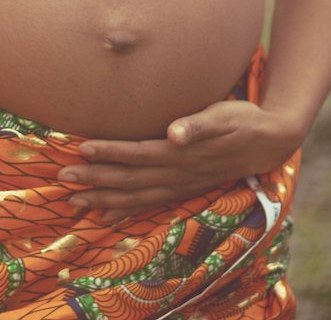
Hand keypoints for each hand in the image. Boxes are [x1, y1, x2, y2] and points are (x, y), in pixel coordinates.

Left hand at [59, 101, 302, 219]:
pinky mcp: (183, 189)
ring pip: (135, 196)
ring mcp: (180, 185)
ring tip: (73, 200)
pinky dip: (125, 210)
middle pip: (130, 178)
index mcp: (181, 154)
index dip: (109, 151)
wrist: (268, 142)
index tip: (81, 148)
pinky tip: (105, 214)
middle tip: (62, 177)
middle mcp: (177, 174)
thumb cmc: (243, 121)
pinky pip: (149, 204)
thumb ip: (198, 125)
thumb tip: (174, 132)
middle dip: (95, 178)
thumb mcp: (224, 115)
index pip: (138, 153)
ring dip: (103, 198)